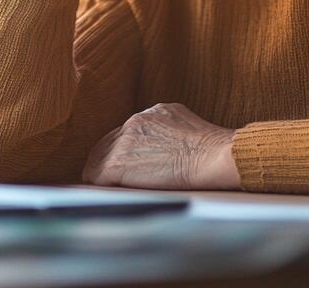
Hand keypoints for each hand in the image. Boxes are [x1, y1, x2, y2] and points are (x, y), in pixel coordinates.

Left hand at [83, 103, 240, 190]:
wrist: (212, 156)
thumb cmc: (212, 150)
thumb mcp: (189, 126)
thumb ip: (170, 130)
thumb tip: (170, 144)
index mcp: (151, 114)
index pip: (126, 132)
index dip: (124, 151)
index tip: (126, 164)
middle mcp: (134, 122)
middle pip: (108, 143)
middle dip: (108, 161)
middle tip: (106, 179)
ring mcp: (123, 142)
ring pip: (98, 158)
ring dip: (101, 174)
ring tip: (101, 188)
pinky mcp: (117, 164)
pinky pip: (96, 176)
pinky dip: (99, 186)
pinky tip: (102, 193)